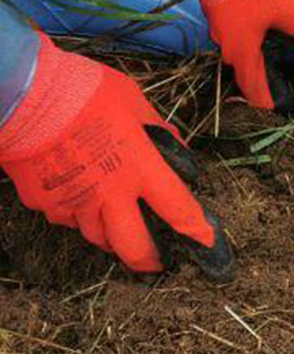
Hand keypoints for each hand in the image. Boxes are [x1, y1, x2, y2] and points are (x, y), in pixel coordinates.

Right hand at [0, 36, 233, 278]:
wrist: (26, 95)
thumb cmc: (86, 92)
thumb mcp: (135, 103)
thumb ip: (158, 131)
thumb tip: (176, 149)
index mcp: (140, 168)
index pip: (178, 209)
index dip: (196, 231)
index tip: (207, 242)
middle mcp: (110, 194)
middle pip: (135, 247)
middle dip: (150, 260)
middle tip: (158, 260)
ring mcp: (75, 202)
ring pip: (98, 238)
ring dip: (113, 237)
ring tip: (120, 229)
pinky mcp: (46, 204)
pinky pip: (68, 220)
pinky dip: (78, 215)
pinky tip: (81, 199)